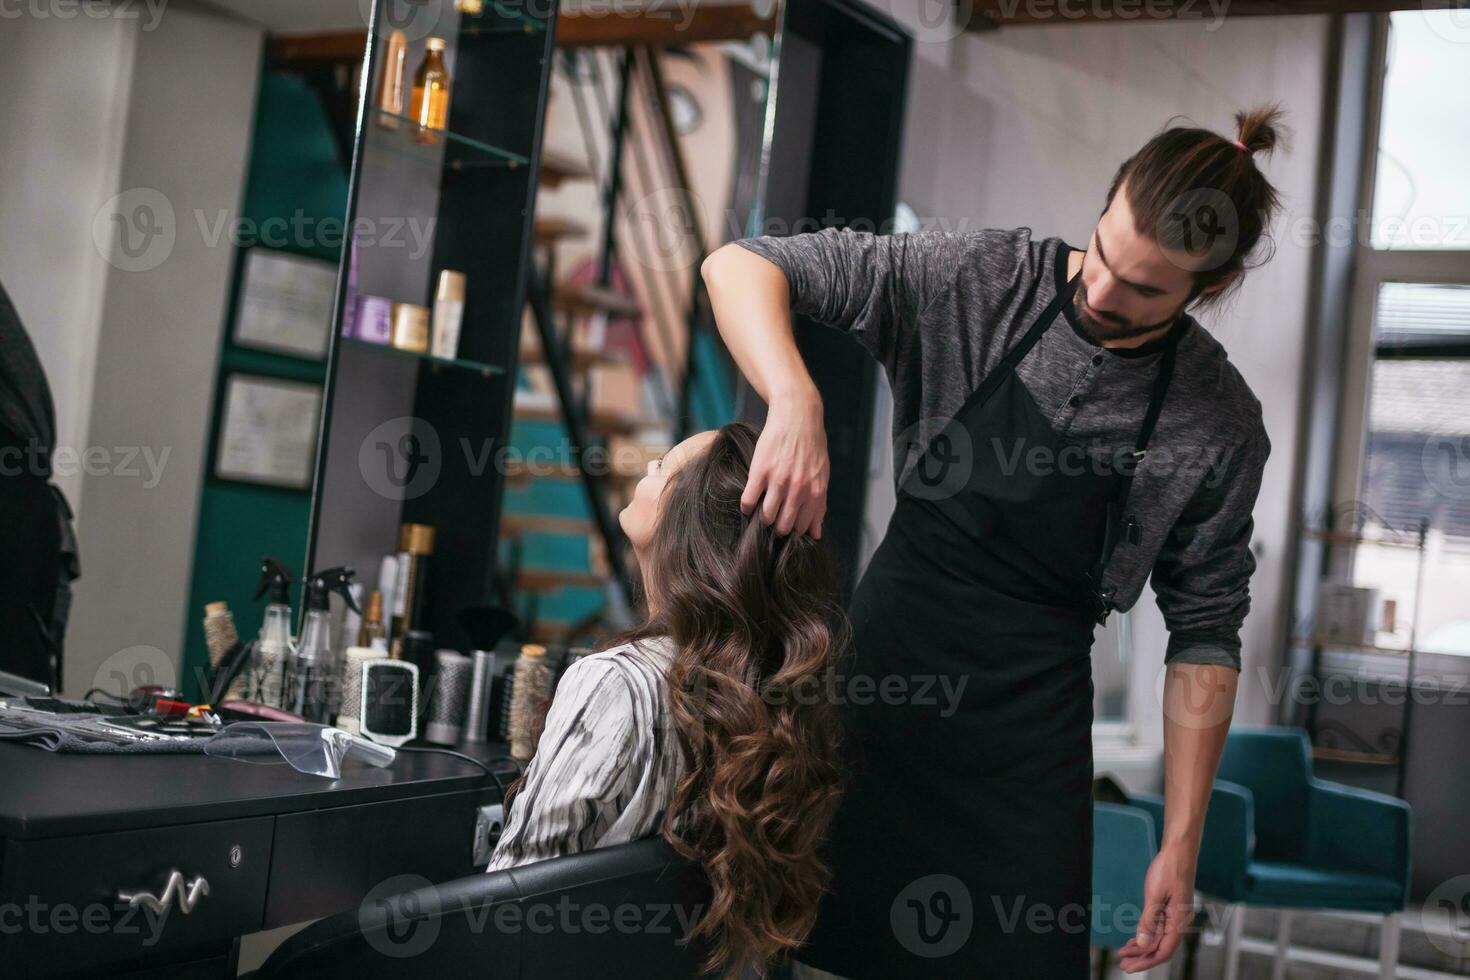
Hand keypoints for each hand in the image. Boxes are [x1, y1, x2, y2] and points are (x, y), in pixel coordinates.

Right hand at [742, 389, 827, 536]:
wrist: (797, 416)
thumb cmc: (811, 446)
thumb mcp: (822, 475)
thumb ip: (819, 505)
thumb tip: (816, 534)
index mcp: (815, 492)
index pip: (802, 527)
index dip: (793, 531)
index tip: (787, 526)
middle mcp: (798, 489)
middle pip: (783, 526)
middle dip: (777, 528)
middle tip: (774, 521)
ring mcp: (778, 481)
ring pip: (766, 516)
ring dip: (763, 518)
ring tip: (762, 511)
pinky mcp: (760, 472)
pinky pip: (749, 500)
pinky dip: (746, 507)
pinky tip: (748, 503)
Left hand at [1117, 842, 1196, 973]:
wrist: (1178, 851)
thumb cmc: (1169, 869)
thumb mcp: (1155, 895)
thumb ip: (1149, 920)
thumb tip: (1143, 943)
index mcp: (1180, 921)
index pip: (1164, 951)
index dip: (1147, 961)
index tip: (1131, 967)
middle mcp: (1179, 922)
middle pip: (1160, 948)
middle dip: (1142, 958)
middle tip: (1123, 966)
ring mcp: (1175, 916)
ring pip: (1158, 939)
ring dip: (1141, 948)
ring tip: (1123, 954)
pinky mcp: (1169, 909)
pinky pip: (1157, 929)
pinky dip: (1145, 935)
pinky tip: (1133, 940)